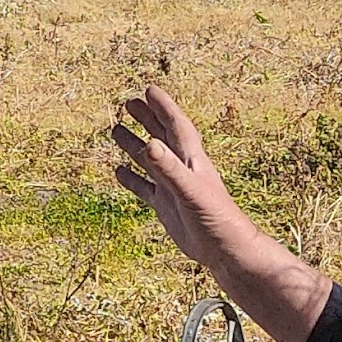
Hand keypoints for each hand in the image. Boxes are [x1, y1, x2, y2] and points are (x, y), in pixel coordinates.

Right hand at [111, 86, 332, 341]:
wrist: (226, 251)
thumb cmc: (216, 219)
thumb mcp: (190, 190)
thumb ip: (169, 168)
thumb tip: (149, 143)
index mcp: (191, 159)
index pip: (175, 125)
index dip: (163, 107)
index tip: (148, 90)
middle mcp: (181, 169)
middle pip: (161, 136)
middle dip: (146, 118)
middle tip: (128, 102)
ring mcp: (172, 187)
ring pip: (149, 160)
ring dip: (133, 144)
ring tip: (115, 129)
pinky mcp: (166, 206)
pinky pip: (144, 187)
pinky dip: (131, 178)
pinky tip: (118, 172)